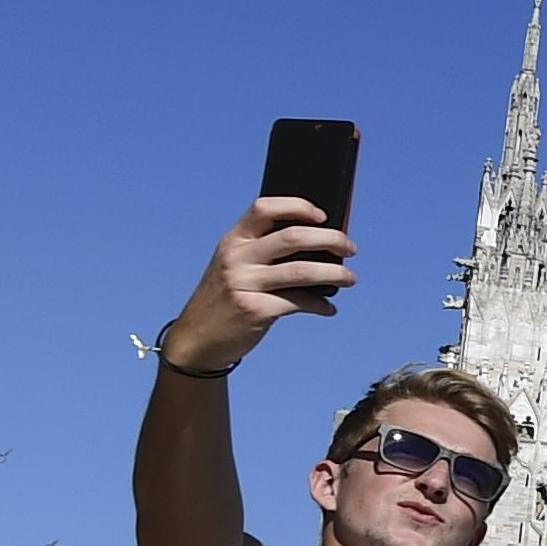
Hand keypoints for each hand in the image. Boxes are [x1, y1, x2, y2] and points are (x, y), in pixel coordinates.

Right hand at [169, 200, 346, 367]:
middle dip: (331, 240)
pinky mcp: (254, 310)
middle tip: (350, 249)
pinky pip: (298, 303)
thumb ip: (264, 252)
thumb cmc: (225, 299)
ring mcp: (244, 283)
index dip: (297, 206)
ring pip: (302, 271)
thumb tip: (321, 246)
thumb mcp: (234, 266)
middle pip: (293, 237)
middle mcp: (236, 257)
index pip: (264, 208)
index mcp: (233, 240)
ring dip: (335, 273)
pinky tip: (328, 308)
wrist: (196, 339)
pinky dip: (320, 305)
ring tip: (350, 278)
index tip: (323, 216)